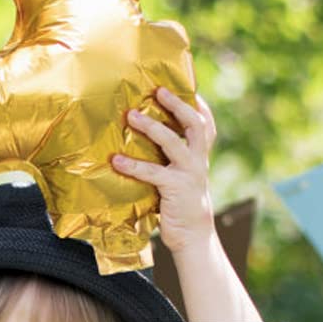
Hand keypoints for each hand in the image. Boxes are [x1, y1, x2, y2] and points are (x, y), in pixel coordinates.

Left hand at [112, 86, 216, 254]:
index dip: (198, 103)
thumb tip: (145, 138)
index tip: (187, 85)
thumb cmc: (180, 203)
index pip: (205, 123)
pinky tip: (116, 161)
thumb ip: (171, 158)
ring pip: (173, 142)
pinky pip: (153, 172)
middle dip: (177, 105)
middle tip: (158, 90)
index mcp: (199, 155)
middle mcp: (198, 160)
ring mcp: (188, 173)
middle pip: (195, 124)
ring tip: (132, 116)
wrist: (193, 236)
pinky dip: (133, 165)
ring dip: (152, 126)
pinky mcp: (175, 188)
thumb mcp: (181, 176)